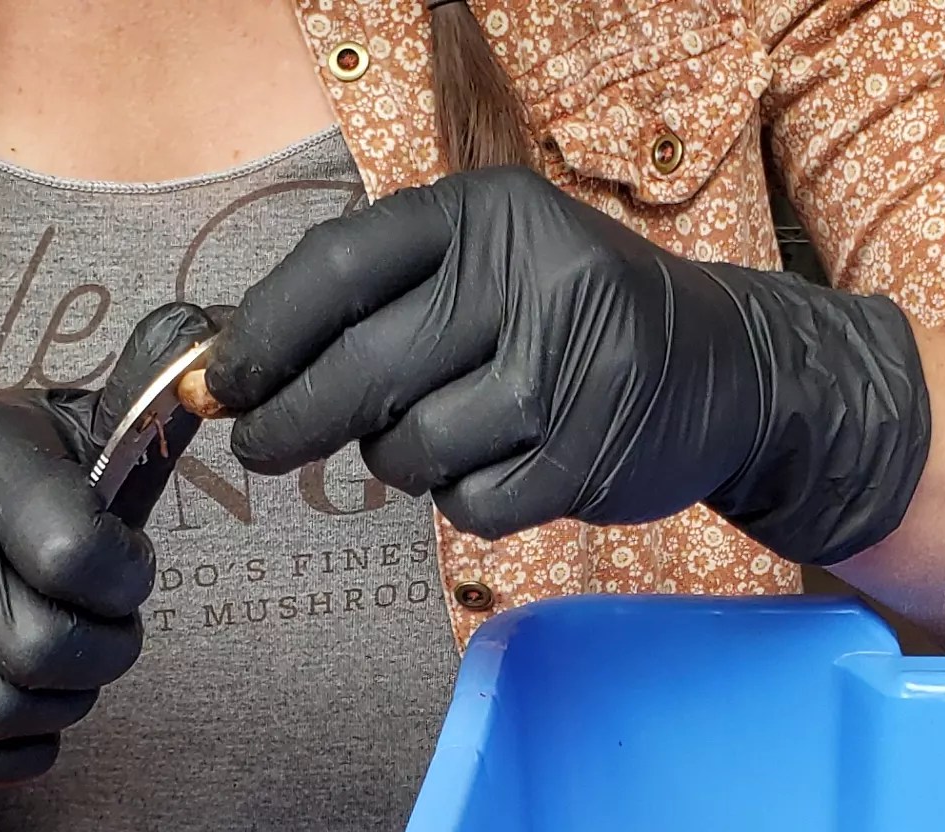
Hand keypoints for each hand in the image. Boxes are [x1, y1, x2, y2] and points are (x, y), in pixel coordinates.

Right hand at [0, 302, 212, 789]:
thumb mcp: (49, 431)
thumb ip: (134, 402)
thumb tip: (202, 332)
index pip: (76, 555)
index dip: (126, 580)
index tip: (125, 569)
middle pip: (43, 649)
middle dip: (103, 651)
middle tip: (104, 626)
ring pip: (4, 711)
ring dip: (62, 703)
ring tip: (65, 665)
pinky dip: (16, 752)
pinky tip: (29, 710)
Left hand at [207, 166, 931, 565]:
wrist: (723, 366)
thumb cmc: (568, 315)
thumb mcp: (489, 261)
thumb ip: (379, 295)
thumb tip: (238, 366)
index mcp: (489, 213)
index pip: (339, 267)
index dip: (262, 334)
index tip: (221, 379)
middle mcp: (534, 281)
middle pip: (362, 369)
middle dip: (290, 421)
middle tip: (262, 444)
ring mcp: (570, 373)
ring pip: (412, 448)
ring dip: (397, 460)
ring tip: (432, 436)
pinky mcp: (592, 458)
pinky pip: (472, 505)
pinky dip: (463, 499)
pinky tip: (497, 464)